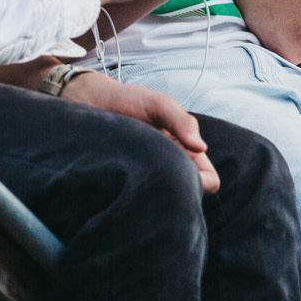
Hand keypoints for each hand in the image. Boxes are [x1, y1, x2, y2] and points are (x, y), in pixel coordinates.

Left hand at [63, 70, 219, 193]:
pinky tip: (124, 178)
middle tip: (153, 172)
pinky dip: (136, 193)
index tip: (182, 170)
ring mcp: (149, 177)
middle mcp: (170, 167)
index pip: (209, 180)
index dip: (203, 181)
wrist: (91, 101)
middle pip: (189, 195)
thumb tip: (201, 147)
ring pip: (164, 200)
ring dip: (155, 191)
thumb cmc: (128, 100)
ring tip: (136, 171)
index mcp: (185, 152)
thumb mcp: (158, 104)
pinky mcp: (128, 183)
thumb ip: (181, 121)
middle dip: (179, 191)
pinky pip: (138, 198)